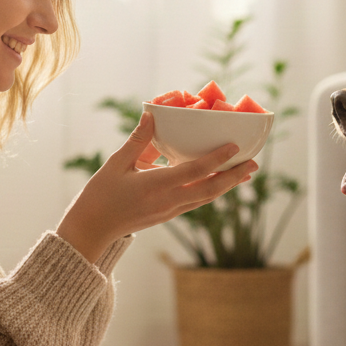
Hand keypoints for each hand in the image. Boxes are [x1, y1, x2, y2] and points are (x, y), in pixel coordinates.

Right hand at [56, 111, 257, 262]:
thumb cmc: (100, 196)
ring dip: (226, 186)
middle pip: (211, 190)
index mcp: (157, 185)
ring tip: (243, 174)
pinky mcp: (167, 215)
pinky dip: (210, 191)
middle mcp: (169, 201)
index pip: (196, 171)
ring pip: (206, 198)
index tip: (235, 147)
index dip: (218, 159)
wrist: (91, 230)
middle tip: (253, 165)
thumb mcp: (117, 164)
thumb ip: (138, 140)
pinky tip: (216, 183)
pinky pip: (195, 202)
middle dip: (234, 177)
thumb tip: (152, 115)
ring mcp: (169, 211)